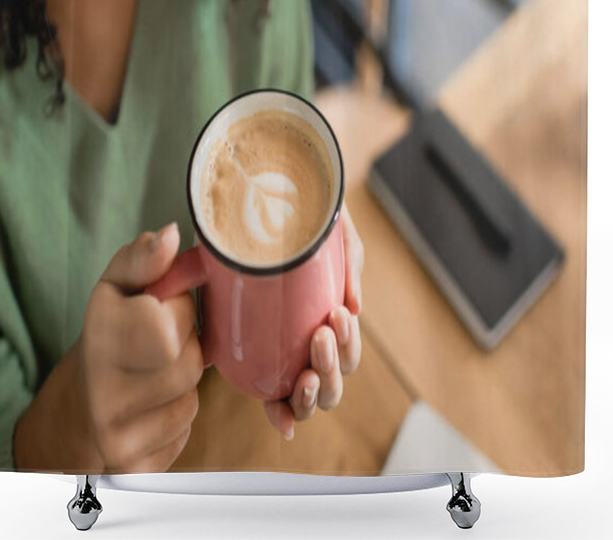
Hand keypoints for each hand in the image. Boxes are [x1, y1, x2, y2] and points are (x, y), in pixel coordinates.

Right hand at [78, 223, 203, 471]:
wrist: (75, 408)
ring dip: (184, 381)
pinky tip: (154, 403)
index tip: (165, 306)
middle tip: (162, 340)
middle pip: (189, 364)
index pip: (171, 323)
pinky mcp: (136, 467)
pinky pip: (186, 431)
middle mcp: (103, 395)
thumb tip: (171, 234)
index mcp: (98, 340)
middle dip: (187, 346)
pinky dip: (178, 413)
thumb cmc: (107, 334)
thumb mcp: (115, 287)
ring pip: (191, 398)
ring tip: (155, 371)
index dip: (180, 310)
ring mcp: (118, 438)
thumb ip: (143, 259)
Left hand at [263, 204, 363, 438]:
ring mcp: (286, 348)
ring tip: (309, 352)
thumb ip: (350, 263)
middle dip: (332, 365)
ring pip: (311, 390)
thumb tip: (356, 305)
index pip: (341, 356)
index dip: (342, 362)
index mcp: (328, 317)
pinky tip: (280, 418)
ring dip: (317, 382)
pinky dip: (281, 410)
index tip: (340, 328)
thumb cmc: (310, 219)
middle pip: (331, 381)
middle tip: (323, 331)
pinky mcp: (256, 349)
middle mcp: (309, 340)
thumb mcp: (337, 234)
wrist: (280, 194)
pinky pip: (270, 390)